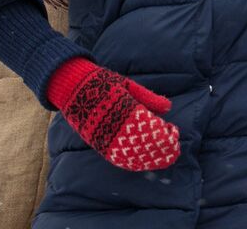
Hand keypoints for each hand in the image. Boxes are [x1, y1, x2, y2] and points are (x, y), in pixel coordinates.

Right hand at [46, 58, 179, 171]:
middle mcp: (114, 125)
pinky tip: (143, 163)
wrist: (73, 87)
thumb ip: (147, 97)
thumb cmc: (102, 83)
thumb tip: (168, 108)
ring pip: (130, 155)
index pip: (149, 126)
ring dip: (149, 158)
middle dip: (160, 148)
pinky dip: (131, 162)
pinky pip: (116, 158)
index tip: (173, 131)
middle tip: (173, 147)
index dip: (163, 132)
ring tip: (163, 158)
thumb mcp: (127, 85)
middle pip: (143, 144)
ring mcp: (104, 137)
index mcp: (124, 108)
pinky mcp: (97, 144)